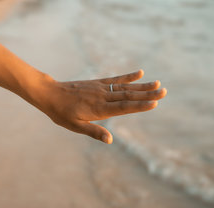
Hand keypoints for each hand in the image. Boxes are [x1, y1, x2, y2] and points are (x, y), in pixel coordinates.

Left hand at [35, 70, 165, 143]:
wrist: (50, 94)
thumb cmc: (61, 113)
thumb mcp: (75, 126)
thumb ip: (94, 131)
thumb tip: (110, 140)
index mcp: (98, 108)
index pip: (123, 107)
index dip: (139, 105)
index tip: (154, 103)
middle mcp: (102, 96)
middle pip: (128, 95)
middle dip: (147, 94)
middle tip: (164, 91)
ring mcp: (100, 88)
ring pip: (124, 87)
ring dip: (142, 86)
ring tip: (157, 83)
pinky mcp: (97, 82)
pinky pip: (115, 79)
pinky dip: (127, 76)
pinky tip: (139, 73)